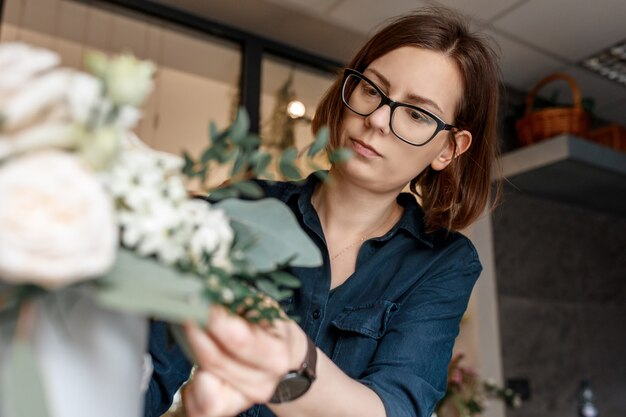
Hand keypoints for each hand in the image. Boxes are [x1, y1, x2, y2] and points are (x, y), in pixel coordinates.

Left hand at [182, 305, 307, 416]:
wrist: (284, 357)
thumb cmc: (269, 327)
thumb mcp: (263, 307)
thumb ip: (239, 301)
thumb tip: (208, 289)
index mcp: (277, 355)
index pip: (240, 341)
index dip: (215, 321)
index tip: (200, 300)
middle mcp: (263, 382)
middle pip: (215, 360)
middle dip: (195, 332)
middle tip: (185, 308)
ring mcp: (245, 399)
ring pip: (204, 383)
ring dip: (192, 354)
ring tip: (192, 332)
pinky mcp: (228, 409)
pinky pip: (198, 407)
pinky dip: (190, 385)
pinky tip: (196, 366)